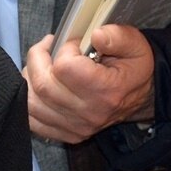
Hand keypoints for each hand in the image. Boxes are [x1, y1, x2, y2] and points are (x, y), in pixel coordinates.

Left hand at [24, 23, 156, 143]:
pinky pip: (32, 120)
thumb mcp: (136, 45)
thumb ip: (118, 37)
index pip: (65, 68)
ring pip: (32, 103)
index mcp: (106, 91)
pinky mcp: (66, 134)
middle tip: (48, 48)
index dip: (64, 49)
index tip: (74, 44)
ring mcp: (75, 127)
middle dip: (38, 59)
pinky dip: (29, 100)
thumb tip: (95, 35)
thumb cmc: (134, 69)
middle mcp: (88, 113)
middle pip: (42, 85)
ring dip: (30, 78)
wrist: (140, 98)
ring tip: (42, 65)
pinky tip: (40, 86)